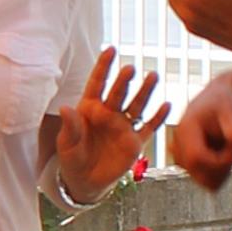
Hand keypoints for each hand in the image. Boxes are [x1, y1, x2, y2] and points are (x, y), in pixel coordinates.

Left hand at [50, 48, 166, 198]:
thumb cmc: (72, 157)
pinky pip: (149, 128)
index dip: (104, 66)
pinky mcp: (135, 142)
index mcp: (90, 108)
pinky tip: (167, 105)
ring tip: (153, 76)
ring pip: (137, 105)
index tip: (111, 49)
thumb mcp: (66, 143)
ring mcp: (124, 126)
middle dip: (124, 80)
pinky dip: (158, 118)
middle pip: (119, 93)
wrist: (85, 180)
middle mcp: (109, 113)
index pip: (97, 83)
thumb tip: (64, 108)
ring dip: (145, 92)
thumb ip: (69, 126)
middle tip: (130, 69)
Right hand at [164, 73, 231, 189]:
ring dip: (219, 171)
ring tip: (227, 151)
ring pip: (201, 180)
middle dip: (220, 168)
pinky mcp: (187, 162)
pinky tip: (222, 156)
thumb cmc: (223, 102)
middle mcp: (178, 144)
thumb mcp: (231, 110)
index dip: (218, 161)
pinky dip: (216, 172)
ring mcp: (182, 155)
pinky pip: (203, 179)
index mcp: (185, 129)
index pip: (196, 158)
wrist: (219, 100)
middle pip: (197, 173)